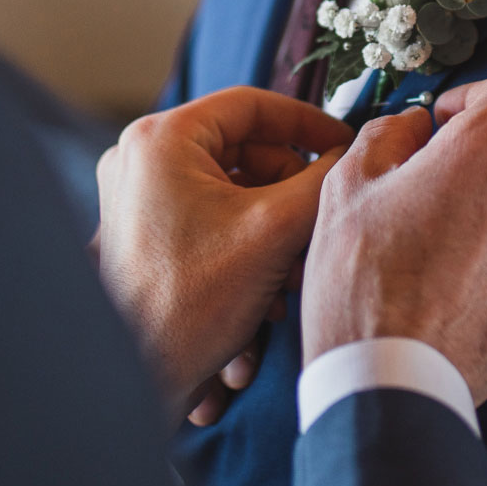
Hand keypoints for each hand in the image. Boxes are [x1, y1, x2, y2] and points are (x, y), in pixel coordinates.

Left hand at [94, 87, 351, 410]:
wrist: (136, 380)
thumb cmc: (190, 302)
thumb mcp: (275, 231)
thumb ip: (322, 181)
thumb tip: (350, 155)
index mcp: (161, 140)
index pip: (251, 104)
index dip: (307, 122)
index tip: (343, 144)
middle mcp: (140, 160)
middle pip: (244, 152)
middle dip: (289, 197)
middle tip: (316, 231)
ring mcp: (138, 198)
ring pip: (233, 192)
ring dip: (273, 234)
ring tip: (290, 279)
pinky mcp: (144, 234)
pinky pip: (211, 221)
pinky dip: (246, 250)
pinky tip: (265, 298)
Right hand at [300, 77, 486, 403]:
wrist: (391, 382)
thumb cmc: (364, 282)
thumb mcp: (348, 183)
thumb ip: (389, 133)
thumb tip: (412, 128)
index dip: (470, 99)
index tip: (444, 122)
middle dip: (469, 167)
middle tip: (419, 197)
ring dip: (486, 217)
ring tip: (431, 254)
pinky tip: (452, 288)